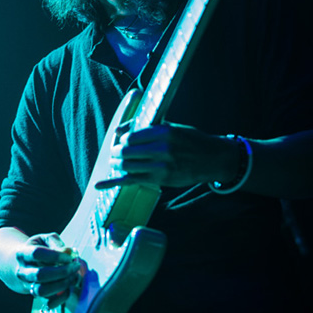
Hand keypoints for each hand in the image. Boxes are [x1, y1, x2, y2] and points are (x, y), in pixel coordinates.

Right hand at [15, 232, 80, 306]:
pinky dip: (62, 297)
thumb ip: (57, 243)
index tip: (69, 256)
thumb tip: (69, 252)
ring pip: (43, 290)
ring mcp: (27, 285)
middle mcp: (22, 271)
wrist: (23, 264)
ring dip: (62, 284)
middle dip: (62, 271)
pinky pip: (48, 302)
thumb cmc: (38, 249)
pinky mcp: (36, 296)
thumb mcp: (45, 240)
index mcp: (23, 253)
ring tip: (73, 277)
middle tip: (75, 267)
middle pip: (40, 275)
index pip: (37, 254)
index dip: (56, 255)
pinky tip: (69, 288)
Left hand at [95, 122, 237, 189]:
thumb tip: (119, 131)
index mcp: (164, 132)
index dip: (122, 139)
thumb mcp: (171, 127)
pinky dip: (113, 182)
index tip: (122, 141)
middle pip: (126, 151)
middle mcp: (162, 149)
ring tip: (116, 162)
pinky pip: (131, 181)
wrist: (213, 159)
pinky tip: (99, 185)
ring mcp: (161, 166)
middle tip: (115, 152)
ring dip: (117, 164)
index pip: (131, 136)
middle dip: (116, 152)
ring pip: (127, 166)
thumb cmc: (191, 140)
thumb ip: (146, 128)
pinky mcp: (161, 180)